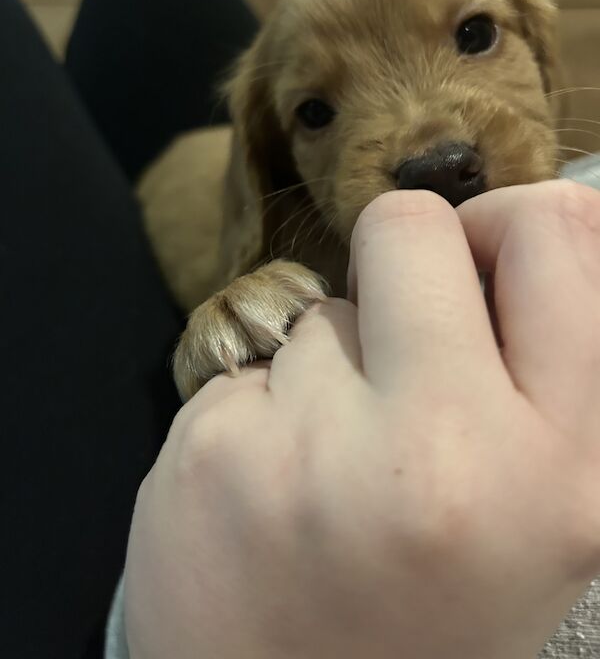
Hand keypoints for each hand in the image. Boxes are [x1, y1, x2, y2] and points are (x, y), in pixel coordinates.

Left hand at [123, 180, 599, 658]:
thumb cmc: (428, 607)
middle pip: (408, 226)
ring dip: (329, 363)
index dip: (506, 226)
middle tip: (392, 344)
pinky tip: (269, 485)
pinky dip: (261, 405)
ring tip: (334, 463)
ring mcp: (316, 454)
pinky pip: (248, 359)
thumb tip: (528, 215)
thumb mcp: (536, 501)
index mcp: (562, 470)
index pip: (554, 234)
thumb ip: (543, 361)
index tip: (473, 263)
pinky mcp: (213, 452)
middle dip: (399, 264)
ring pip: (321, 305)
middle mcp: (445, 457)